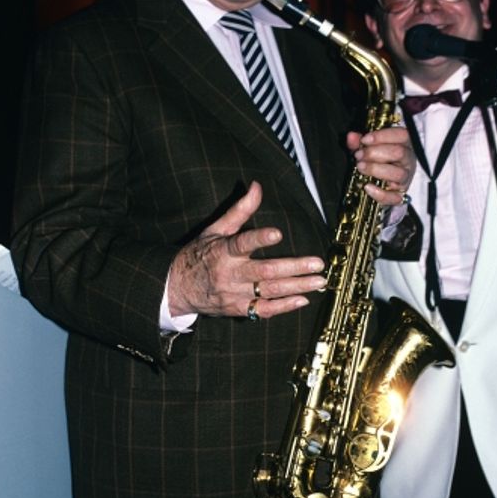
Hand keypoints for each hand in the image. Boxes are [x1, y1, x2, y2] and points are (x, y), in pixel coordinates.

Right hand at [167, 181, 325, 319]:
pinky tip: (302, 299)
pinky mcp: (238, 309)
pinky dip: (284, 306)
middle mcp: (230, 274)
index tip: (277, 233)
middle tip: (317, 263)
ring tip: (318, 281)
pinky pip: (264, 311)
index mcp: (223, 251)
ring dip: (296, 287)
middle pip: (265, 271)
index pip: (242, 243)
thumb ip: (239, 210)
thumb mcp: (215, 229)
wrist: (178, 288)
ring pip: (269, 292)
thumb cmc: (199, 255)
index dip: (259, 239)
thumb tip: (256, 186)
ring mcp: (235, 294)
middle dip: (294, 268)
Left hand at [347, 126, 415, 206]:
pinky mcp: (400, 195)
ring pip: (398, 173)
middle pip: (399, 153)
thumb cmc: (376, 160)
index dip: (382, 136)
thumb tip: (351, 136)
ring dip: (376, 169)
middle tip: (359, 155)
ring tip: (361, 167)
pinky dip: (380, 193)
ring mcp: (405, 178)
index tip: (364, 140)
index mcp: (404, 144)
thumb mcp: (367, 148)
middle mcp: (408, 160)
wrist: (380, 183)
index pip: (402, 135)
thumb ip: (359, 141)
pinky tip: (367, 187)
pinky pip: (395, 197)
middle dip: (375, 153)